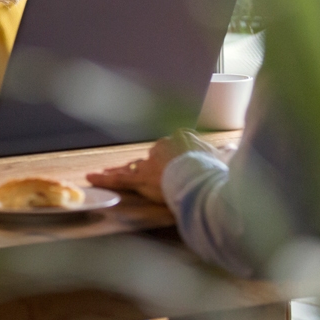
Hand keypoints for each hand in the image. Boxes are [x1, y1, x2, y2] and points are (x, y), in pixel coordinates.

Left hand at [86, 129, 218, 203]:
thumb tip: (228, 149)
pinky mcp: (140, 179)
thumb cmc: (215, 171)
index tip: (171, 166)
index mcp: (181, 138)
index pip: (168, 149)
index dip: (168, 160)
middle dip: (145, 166)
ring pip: (131, 167)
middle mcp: (161, 147)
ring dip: (120, 171)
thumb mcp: (221, 156)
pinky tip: (90, 177)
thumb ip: (219, 152)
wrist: (203, 180)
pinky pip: (119, 178)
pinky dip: (104, 179)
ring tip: (105, 172)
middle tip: (139, 170)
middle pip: (149, 158)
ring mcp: (150, 163)